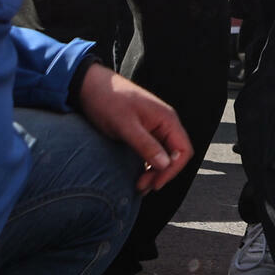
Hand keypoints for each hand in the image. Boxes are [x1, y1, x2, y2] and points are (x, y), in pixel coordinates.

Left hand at [76, 63, 192, 194]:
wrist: (91, 86)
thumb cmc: (108, 101)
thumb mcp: (125, 126)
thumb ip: (146, 145)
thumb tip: (165, 164)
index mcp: (167, 119)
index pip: (183, 150)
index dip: (173, 170)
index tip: (155, 184)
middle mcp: (165, 123)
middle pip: (175, 155)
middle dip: (162, 173)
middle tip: (142, 187)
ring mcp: (155, 126)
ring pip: (164, 155)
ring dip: (154, 171)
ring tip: (138, 185)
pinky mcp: (144, 130)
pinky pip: (153, 151)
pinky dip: (147, 164)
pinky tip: (137, 173)